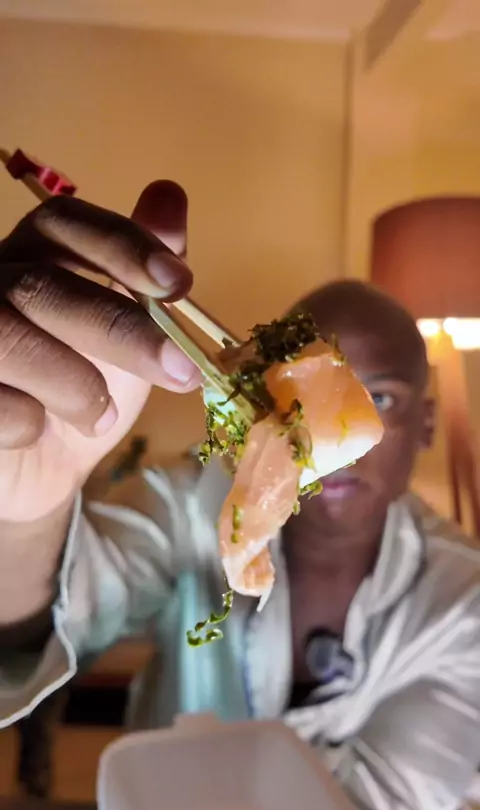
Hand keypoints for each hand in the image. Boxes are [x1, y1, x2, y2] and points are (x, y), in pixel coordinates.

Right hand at [0, 181, 200, 522]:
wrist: (44, 466)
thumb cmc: (86, 390)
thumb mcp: (131, 334)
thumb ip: (145, 271)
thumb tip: (170, 193)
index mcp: (33, 256)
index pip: (63, 222)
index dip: (122, 244)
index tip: (179, 283)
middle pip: (40, 285)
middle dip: (118, 330)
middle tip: (181, 373)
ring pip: (6, 338)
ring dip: (73, 385)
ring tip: (103, 417)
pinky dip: (25, 421)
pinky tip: (38, 431)